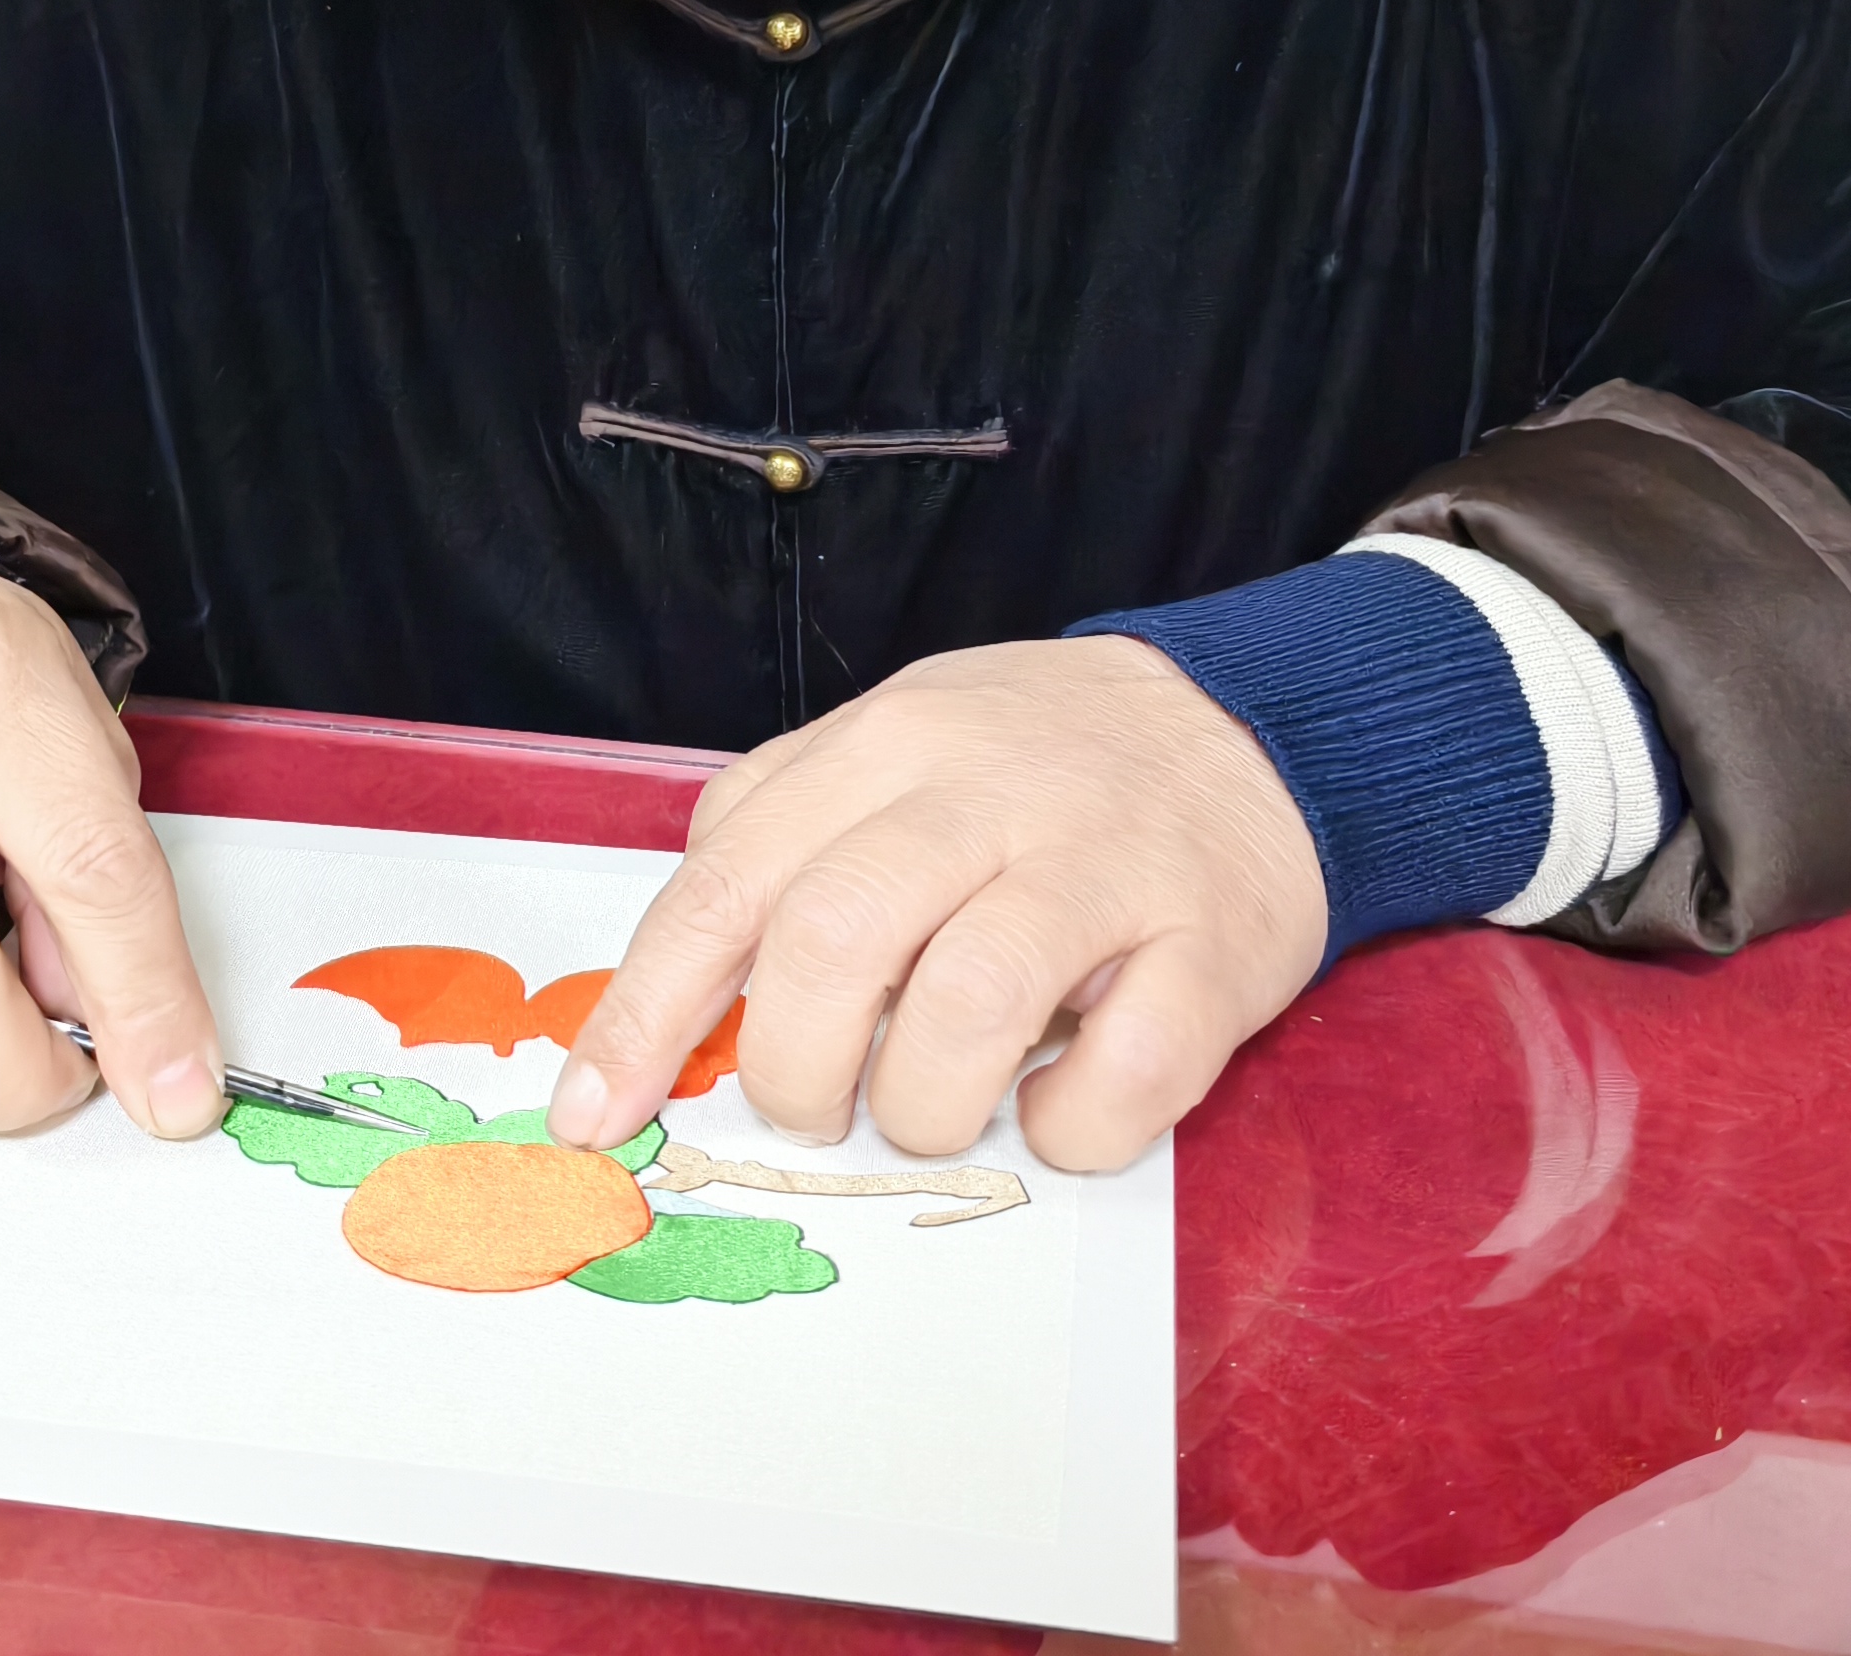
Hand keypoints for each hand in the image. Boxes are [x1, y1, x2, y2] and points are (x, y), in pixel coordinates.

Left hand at [547, 636, 1326, 1173]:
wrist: (1257, 723)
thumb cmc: (1038, 769)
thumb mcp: (894, 751)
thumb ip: (785, 842)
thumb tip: (668, 999)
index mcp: (887, 743)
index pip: (729, 881)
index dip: (646, 1014)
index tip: (593, 1117)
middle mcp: (988, 789)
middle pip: (834, 939)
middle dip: (796, 1070)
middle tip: (818, 1111)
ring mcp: (1106, 863)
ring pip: (970, 1004)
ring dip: (925, 1106)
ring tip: (936, 1113)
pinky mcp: (1214, 944)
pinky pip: (1125, 1072)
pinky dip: (1070, 1127)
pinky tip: (1057, 1108)